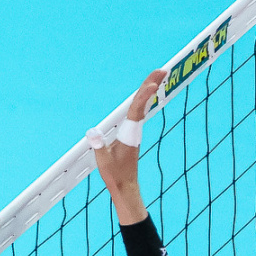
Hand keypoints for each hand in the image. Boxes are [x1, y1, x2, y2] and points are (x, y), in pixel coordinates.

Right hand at [90, 69, 165, 224]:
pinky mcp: (132, 134)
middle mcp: (134, 130)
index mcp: (129, 134)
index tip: (154, 83)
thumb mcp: (103, 161)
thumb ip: (99, 145)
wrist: (125, 187)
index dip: (145, 95)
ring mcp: (134, 132)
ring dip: (149, 89)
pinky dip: (143, 99)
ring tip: (158, 75)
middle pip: (143, 102)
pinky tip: (147, 94)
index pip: (137, 110)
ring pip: (143, 105)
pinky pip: (139, 111)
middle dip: (152, 84)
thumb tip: (92, 131)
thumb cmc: (115, 175)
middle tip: (162, 68)